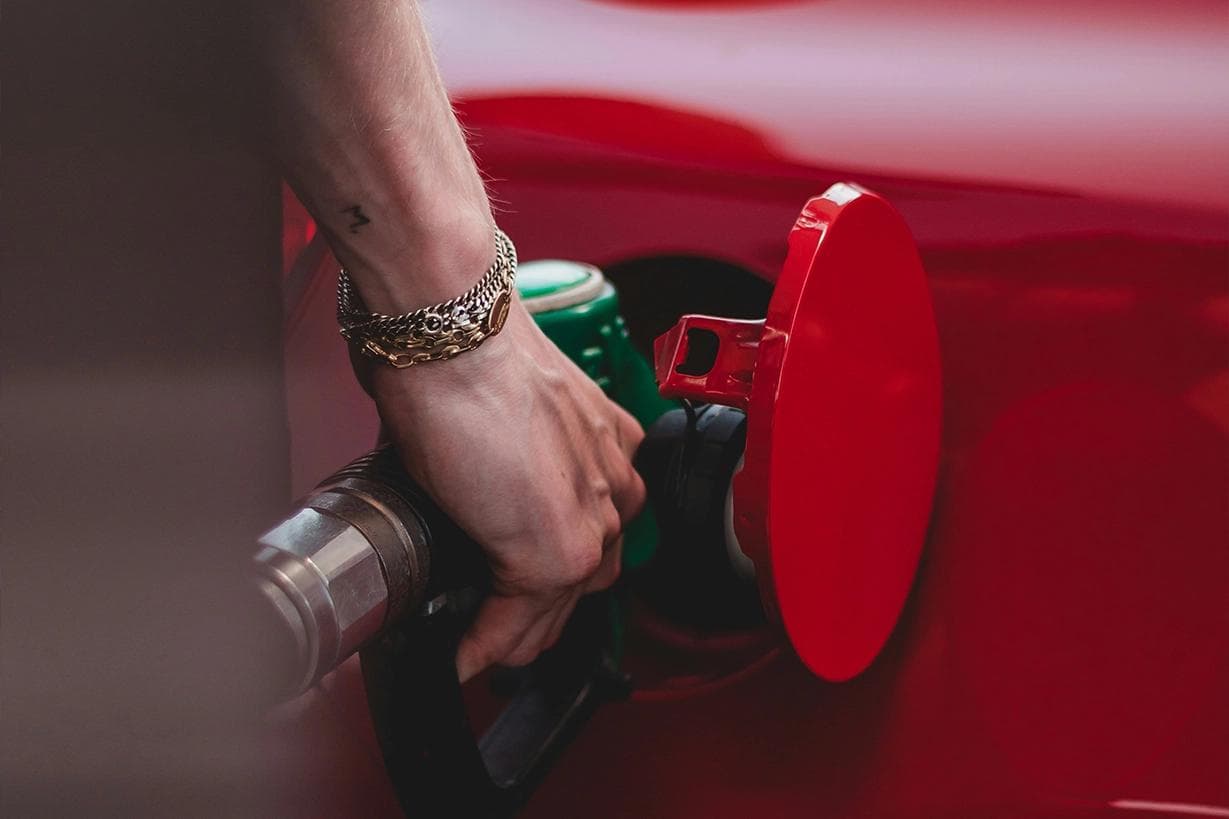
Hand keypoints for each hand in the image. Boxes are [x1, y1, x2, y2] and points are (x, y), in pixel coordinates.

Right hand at [369, 300, 645, 681]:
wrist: (455, 337)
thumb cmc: (469, 353)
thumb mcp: (512, 412)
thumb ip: (515, 455)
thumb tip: (474, 479)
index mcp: (611, 447)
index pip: (595, 531)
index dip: (557, 567)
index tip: (523, 585)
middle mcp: (614, 487)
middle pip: (587, 578)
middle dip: (542, 608)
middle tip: (497, 624)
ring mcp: (593, 523)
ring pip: (561, 607)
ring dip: (518, 632)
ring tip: (480, 644)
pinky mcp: (555, 553)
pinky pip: (520, 619)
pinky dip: (485, 642)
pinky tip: (461, 652)